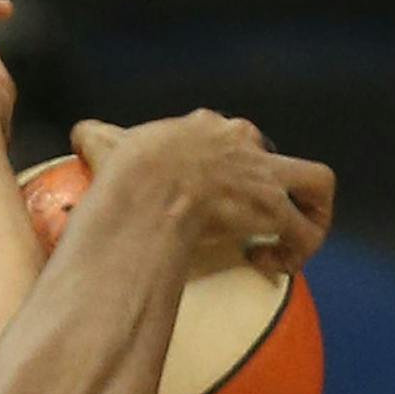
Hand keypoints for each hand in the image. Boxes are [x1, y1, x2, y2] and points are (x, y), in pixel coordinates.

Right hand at [71, 111, 334, 275]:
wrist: (146, 185)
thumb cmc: (123, 169)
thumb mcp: (104, 142)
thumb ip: (95, 137)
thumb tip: (77, 134)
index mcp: (206, 128)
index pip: (233, 136)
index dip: (229, 170)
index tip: (211, 201)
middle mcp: (243, 143)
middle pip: (276, 157)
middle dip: (273, 190)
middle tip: (254, 222)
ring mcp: (263, 176)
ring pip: (316, 183)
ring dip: (310, 216)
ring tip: (287, 243)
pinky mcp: (274, 208)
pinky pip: (308, 231)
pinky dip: (297, 251)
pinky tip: (268, 265)